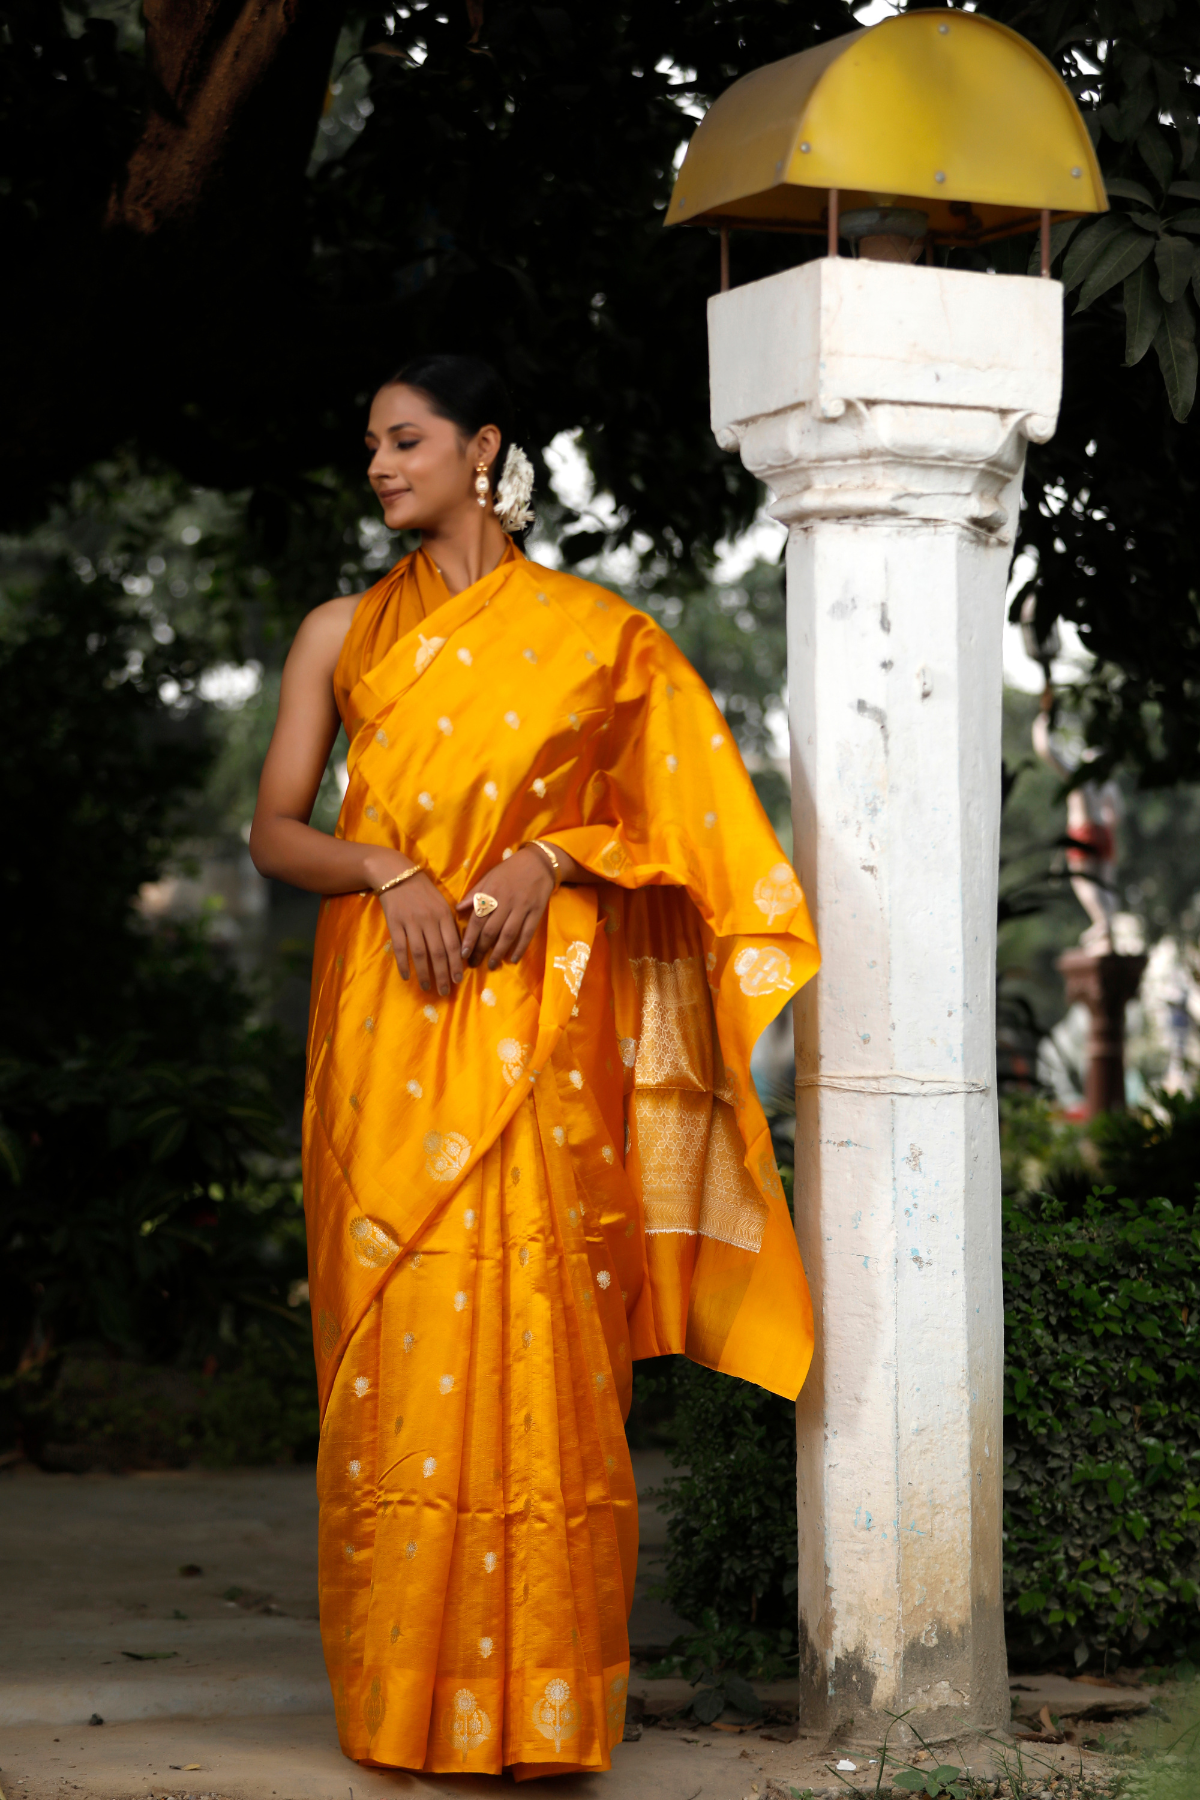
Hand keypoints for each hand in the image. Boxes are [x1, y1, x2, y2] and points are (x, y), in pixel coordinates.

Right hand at [380, 872, 463, 995]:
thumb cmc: (423, 891)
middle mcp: (430, 920)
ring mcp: (412, 922)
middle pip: (438, 952)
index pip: (453, 944)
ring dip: (425, 973)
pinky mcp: (395, 924)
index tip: (458, 980)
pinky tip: (406, 976)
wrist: (397, 874)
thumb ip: (450, 924)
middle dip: (443, 974)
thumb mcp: (442, 903)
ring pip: (420, 953)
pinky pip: (401, 948)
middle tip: (445, 991)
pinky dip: (404, 964)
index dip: (456, 964)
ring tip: (427, 987)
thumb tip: (459, 948)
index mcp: (444, 915)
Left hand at [457, 846, 555, 969]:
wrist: (539, 862)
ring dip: (498, 952)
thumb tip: (457, 909)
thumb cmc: (509, 870)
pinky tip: (513, 959)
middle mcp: (505, 901)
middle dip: (481, 949)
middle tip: (474, 964)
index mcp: (491, 892)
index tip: (463, 953)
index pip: (477, 919)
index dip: (469, 938)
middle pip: (491, 930)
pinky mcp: (536, 912)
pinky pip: (527, 933)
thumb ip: (474, 893)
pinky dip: (520, 947)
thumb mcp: (489, 877)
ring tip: (491, 965)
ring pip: (508, 934)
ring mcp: (522, 907)